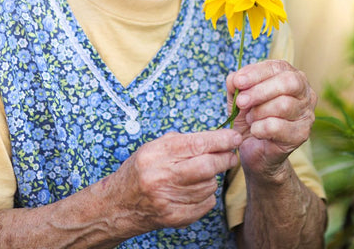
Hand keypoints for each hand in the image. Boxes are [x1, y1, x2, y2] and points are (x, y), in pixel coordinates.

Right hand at [108, 129, 240, 233]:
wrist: (118, 204)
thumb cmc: (141, 169)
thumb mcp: (155, 147)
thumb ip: (184, 141)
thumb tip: (219, 138)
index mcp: (157, 154)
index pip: (198, 144)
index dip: (221, 140)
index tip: (235, 137)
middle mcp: (161, 177)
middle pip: (207, 166)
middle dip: (225, 159)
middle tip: (231, 156)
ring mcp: (167, 200)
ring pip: (208, 185)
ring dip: (213, 178)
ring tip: (203, 174)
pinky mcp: (173, 218)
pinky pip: (205, 204)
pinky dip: (207, 195)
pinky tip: (195, 190)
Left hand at [225, 60, 316, 178]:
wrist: (255, 150)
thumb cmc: (250, 117)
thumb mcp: (239, 97)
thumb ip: (235, 83)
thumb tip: (235, 78)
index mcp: (290, 76)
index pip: (277, 67)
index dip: (256, 73)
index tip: (238, 81)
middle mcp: (304, 92)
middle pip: (288, 82)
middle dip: (260, 91)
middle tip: (241, 102)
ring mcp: (306, 113)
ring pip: (284, 104)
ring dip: (259, 112)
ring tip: (250, 118)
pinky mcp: (302, 134)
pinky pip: (279, 126)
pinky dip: (261, 128)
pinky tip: (255, 131)